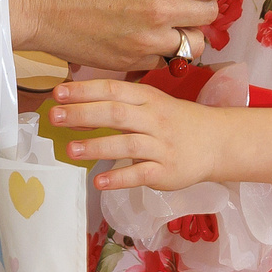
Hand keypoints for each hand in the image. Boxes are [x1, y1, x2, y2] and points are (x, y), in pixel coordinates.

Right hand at [1, 0, 226, 71]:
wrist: (31, 2)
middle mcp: (160, 9)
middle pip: (209, 14)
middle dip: (199, 2)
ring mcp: (146, 41)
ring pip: (193, 44)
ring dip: (185, 30)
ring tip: (164, 18)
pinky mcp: (130, 62)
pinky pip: (163, 59)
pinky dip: (159, 48)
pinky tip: (141, 32)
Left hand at [47, 77, 236, 191]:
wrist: (217, 142)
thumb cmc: (176, 121)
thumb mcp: (151, 104)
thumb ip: (119, 105)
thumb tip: (76, 108)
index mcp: (147, 98)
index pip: (112, 89)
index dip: (84, 91)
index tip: (57, 93)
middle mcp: (154, 119)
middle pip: (116, 114)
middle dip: (83, 114)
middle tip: (54, 117)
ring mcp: (161, 146)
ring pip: (127, 144)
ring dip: (97, 146)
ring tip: (71, 150)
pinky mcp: (166, 171)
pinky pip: (141, 174)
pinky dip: (119, 178)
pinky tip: (99, 182)